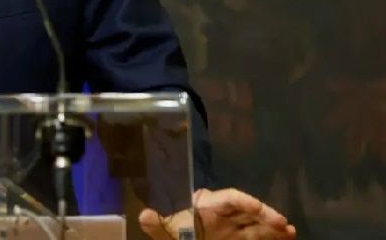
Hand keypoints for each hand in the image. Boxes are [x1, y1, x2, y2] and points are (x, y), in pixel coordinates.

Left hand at [139, 188, 295, 239]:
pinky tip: (287, 237)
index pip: (229, 199)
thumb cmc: (175, 234)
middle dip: (265, 214)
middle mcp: (223, 214)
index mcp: (206, 206)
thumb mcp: (167, 232)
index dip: (244, 201)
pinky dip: (272, 236)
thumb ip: (159, 225)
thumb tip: (144, 215)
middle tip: (283, 224)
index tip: (257, 207)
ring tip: (291, 232)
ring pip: (257, 223)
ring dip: (273, 226)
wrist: (183, 239)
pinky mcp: (239, 239)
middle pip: (248, 210)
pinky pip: (258, 235)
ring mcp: (233, 228)